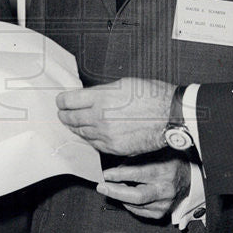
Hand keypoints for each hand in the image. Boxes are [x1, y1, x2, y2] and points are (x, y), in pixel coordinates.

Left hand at [56, 77, 174, 155]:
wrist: (171, 115)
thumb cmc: (152, 96)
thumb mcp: (123, 84)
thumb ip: (101, 92)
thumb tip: (87, 96)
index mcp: (101, 98)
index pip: (68, 101)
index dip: (62, 101)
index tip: (61, 101)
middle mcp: (100, 117)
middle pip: (70, 119)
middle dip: (64, 115)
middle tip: (63, 113)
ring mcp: (106, 135)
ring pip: (81, 133)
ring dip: (75, 128)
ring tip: (74, 124)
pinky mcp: (115, 148)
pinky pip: (94, 144)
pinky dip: (89, 138)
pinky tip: (90, 134)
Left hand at [96, 155, 190, 219]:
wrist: (188, 178)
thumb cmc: (168, 161)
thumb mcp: (154, 153)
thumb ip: (135, 159)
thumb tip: (114, 169)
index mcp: (165, 170)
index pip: (138, 174)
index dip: (119, 174)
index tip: (105, 174)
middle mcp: (165, 189)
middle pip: (136, 196)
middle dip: (115, 191)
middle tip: (101, 187)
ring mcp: (164, 204)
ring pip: (134, 204)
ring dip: (120, 196)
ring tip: (112, 187)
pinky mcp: (160, 213)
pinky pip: (138, 211)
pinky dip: (127, 203)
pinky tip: (124, 195)